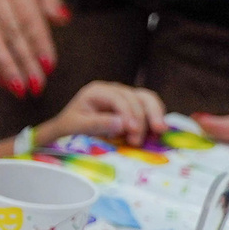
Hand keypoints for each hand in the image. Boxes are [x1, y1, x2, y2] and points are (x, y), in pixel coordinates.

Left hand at [43, 79, 164, 146]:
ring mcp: (126, 96)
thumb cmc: (70, 125)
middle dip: (143, 118)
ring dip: (155, 115)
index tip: (132, 131)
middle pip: (137, 97)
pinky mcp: (134, 106)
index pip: (119, 99)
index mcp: (98, 91)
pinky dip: (155, 117)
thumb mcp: (77, 126)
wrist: (69, 128)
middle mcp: (114, 90)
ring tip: (158, 132)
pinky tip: (155, 131)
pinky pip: (150, 107)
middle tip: (140, 139)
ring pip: (147, 99)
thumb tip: (122, 124)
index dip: (129, 113)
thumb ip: (97, 124)